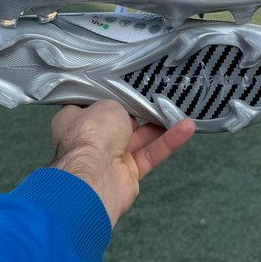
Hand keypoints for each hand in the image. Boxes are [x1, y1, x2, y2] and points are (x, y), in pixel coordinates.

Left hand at [50, 100, 195, 227]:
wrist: (94, 174)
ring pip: (140, 138)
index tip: (128, 86)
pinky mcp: (128, 173)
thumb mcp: (107, 104)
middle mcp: (91, 140)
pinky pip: (151, 154)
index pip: (93, 104)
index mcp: (75, 121)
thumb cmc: (90, 135)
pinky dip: (168, 142)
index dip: (110, 96)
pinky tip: (186, 128)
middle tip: (158, 96)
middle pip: (120, 122)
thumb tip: (128, 109)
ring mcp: (109, 157)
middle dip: (139, 111)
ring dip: (160, 125)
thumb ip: (120, 105)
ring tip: (178, 110)